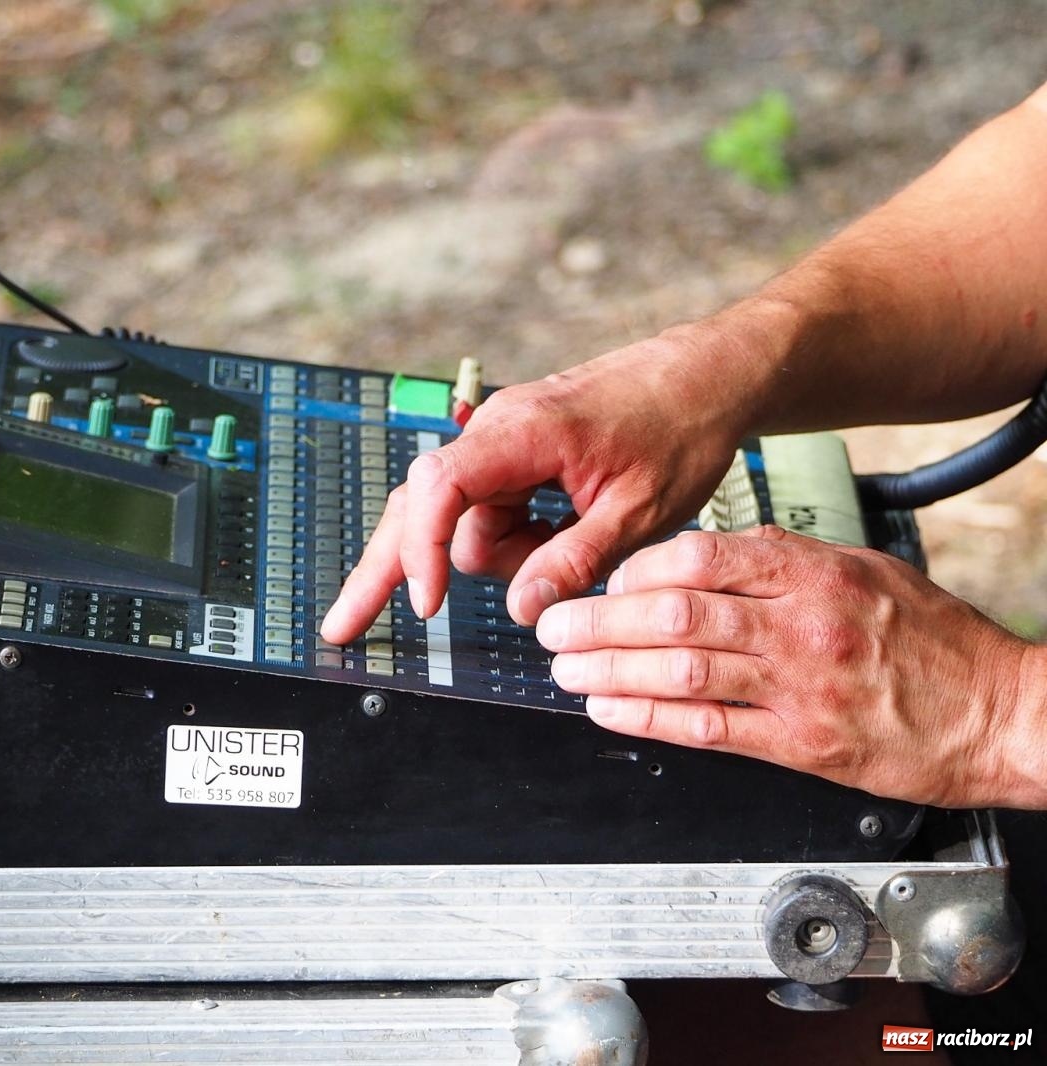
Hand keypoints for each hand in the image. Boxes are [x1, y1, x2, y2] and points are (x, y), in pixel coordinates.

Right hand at [321, 327, 763, 643]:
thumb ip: (576, 560)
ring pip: (463, 520)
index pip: (438, 490)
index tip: (428, 605)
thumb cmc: (682, 426)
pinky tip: (554, 540)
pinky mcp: (515, 457)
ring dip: (500, 555)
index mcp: (522, 434)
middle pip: (418, 508)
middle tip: (343, 627)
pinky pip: (489, 510)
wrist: (709, 375)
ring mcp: (502, 444)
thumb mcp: (640, 511)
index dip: (423, 551)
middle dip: (388, 570)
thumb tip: (524, 610)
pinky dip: (511, 540)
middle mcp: (497, 432)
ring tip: (566, 551)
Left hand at [535, 525, 1046, 807]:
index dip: (635, 571)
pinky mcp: (802, 744)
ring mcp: (800, 687)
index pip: (698, 557)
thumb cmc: (934, 643)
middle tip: (554, 626)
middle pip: (673, 614)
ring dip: (607, 669)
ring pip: (679, 670)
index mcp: (813, 573)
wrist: (1003, 713)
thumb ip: (785, 563)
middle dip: (599, 621)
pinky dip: (646, 717)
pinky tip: (608, 709)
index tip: (603, 581)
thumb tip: (704, 557)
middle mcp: (801, 625)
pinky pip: (706, 728)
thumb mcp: (865, 572)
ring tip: (566, 669)